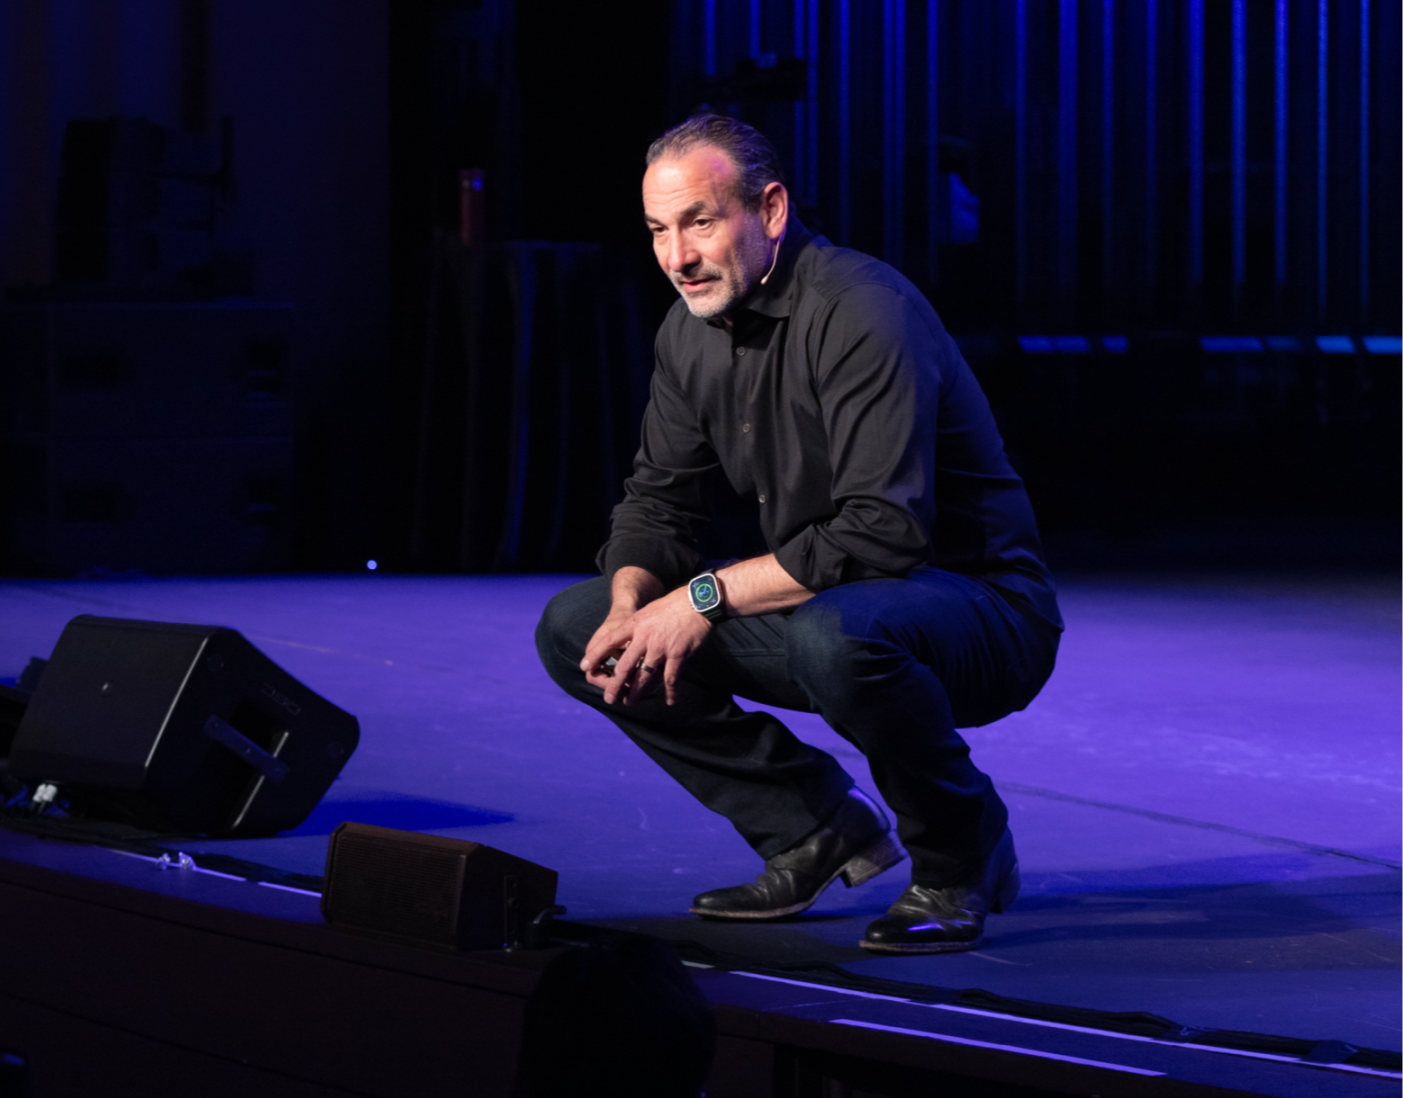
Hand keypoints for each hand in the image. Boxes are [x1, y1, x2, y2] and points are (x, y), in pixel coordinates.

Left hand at [580, 587, 712, 705]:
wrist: (696, 602)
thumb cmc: (673, 605)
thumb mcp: (648, 612)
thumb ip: (638, 627)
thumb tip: (630, 640)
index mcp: (635, 625)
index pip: (609, 641)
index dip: (596, 655)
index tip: (584, 666)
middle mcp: (644, 638)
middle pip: (624, 666)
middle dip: (615, 685)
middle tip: (609, 698)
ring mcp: (660, 648)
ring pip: (644, 677)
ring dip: (637, 692)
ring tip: (630, 702)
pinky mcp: (677, 655)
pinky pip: (670, 679)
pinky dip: (670, 692)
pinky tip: (669, 701)